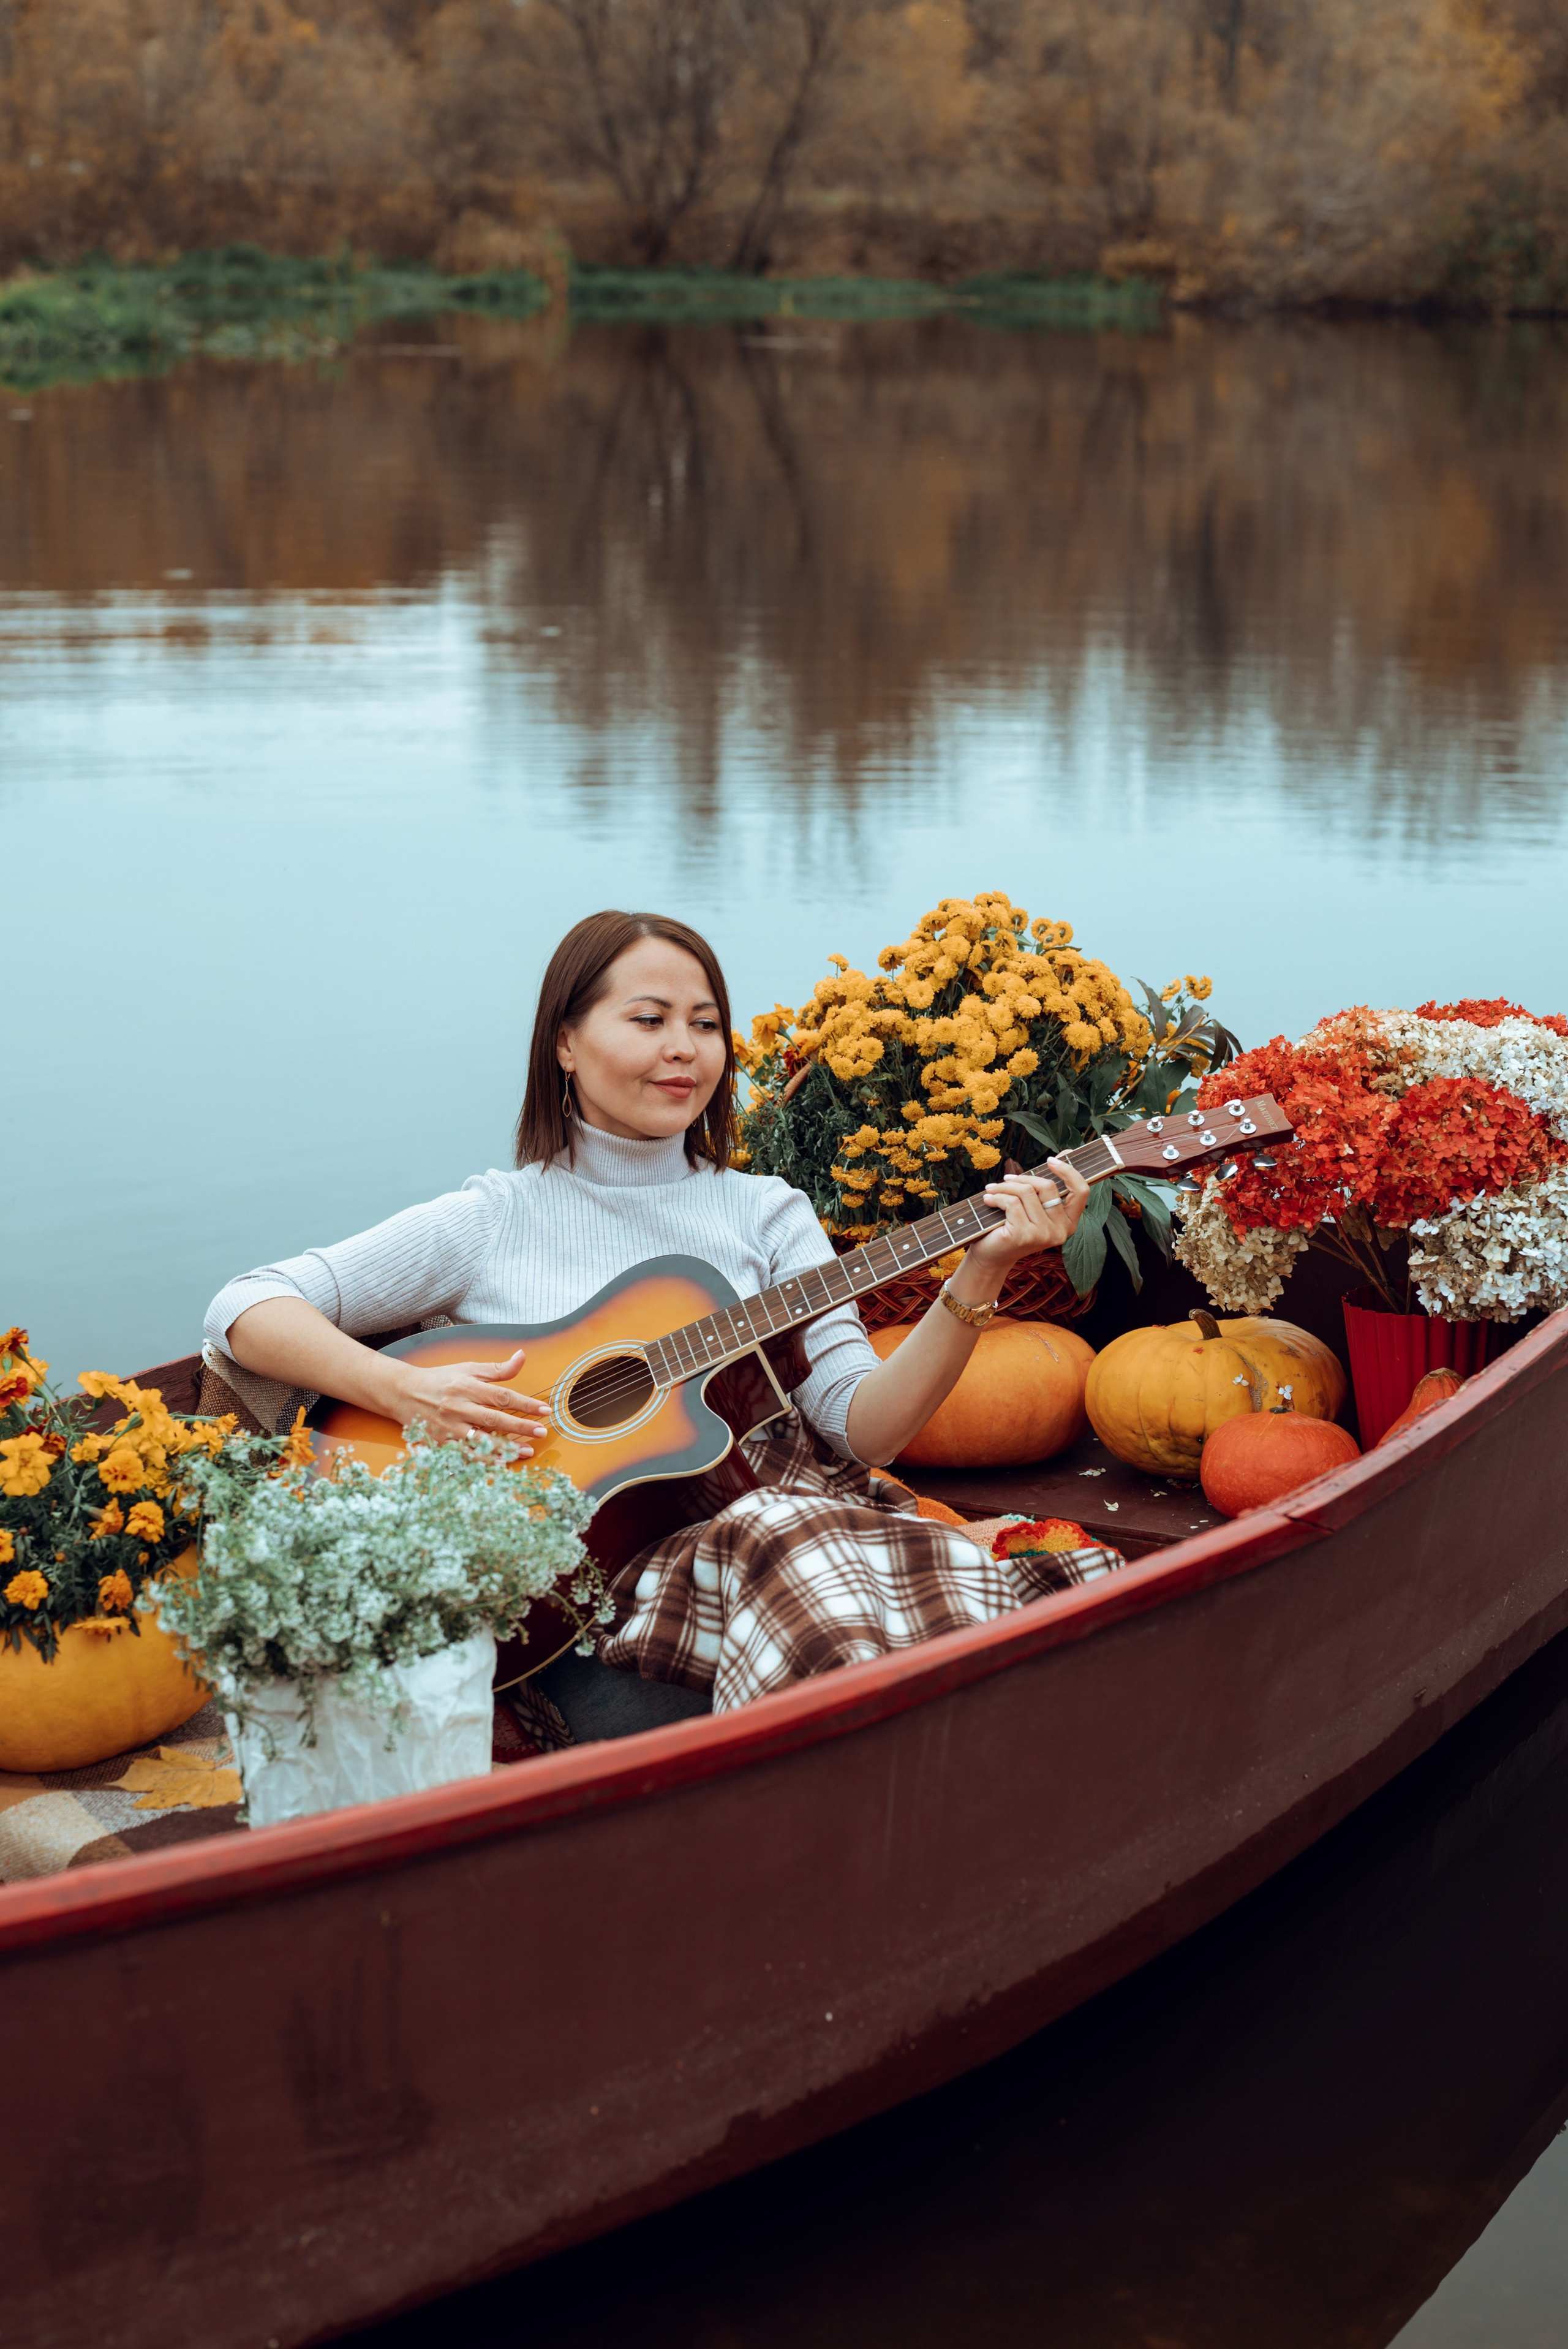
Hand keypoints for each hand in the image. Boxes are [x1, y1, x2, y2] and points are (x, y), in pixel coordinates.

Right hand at [387, 1346, 549, 1454]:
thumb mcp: (468, 1369)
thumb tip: (522, 1356)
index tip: (545, 1411)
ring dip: (504, 1448)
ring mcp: (448, 1427)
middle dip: (520, 1427)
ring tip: (526, 1452)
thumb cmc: (441, 1379)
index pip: (502, 1396)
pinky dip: (481, 1460)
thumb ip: (497, 1369)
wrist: (403, 1392)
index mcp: (467, 1387)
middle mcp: (458, 1407)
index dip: (525, 1404)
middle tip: (541, 1433)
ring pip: (479, 1441)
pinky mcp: (440, 1442)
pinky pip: (464, 1455)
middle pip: (494, 1419)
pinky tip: (498, 1464)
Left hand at [966, 1157, 1090, 1276]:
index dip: (1069, 1171)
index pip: (1081, 1191)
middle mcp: (1061, 1231)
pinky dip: (997, 1197)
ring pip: (1027, 1192)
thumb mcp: (1032, 1206)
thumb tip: (1061, 1154)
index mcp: (1069, 1223)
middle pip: (1048, 1187)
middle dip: (1023, 1179)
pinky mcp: (1025, 1235)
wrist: (991, 1256)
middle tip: (1006, 1180)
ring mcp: (1044, 1234)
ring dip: (1005, 1187)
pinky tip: (989, 1201)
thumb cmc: (1012, 1228)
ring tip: (992, 1190)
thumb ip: (1045, 1187)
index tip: (1051, 1160)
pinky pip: (1012, 1202)